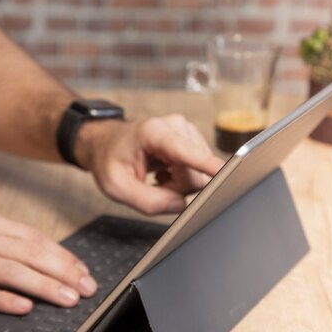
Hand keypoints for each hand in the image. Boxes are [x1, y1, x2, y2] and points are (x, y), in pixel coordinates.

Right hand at [0, 210, 97, 313]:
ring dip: (43, 285)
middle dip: (63, 271)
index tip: (84, 272)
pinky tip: (24, 307)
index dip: (63, 256)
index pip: (35, 239)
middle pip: (29, 253)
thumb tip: (48, 262)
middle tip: (86, 288)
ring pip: (10, 270)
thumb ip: (7, 244)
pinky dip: (2, 299)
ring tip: (67, 299)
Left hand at [77, 113, 223, 214]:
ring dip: (178, 184)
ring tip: (157, 176)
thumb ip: (148, 201)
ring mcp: (187, 131)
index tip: (224, 171)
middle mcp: (176, 126)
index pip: (185, 152)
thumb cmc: (109, 161)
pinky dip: (181, 178)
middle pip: (195, 173)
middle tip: (153, 184)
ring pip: (199, 175)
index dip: (206, 164)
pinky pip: (198, 171)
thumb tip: (180, 205)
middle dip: (176, 188)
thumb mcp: (117, 187)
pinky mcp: (193, 139)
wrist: (107, 144)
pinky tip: (164, 172)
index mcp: (153, 133)